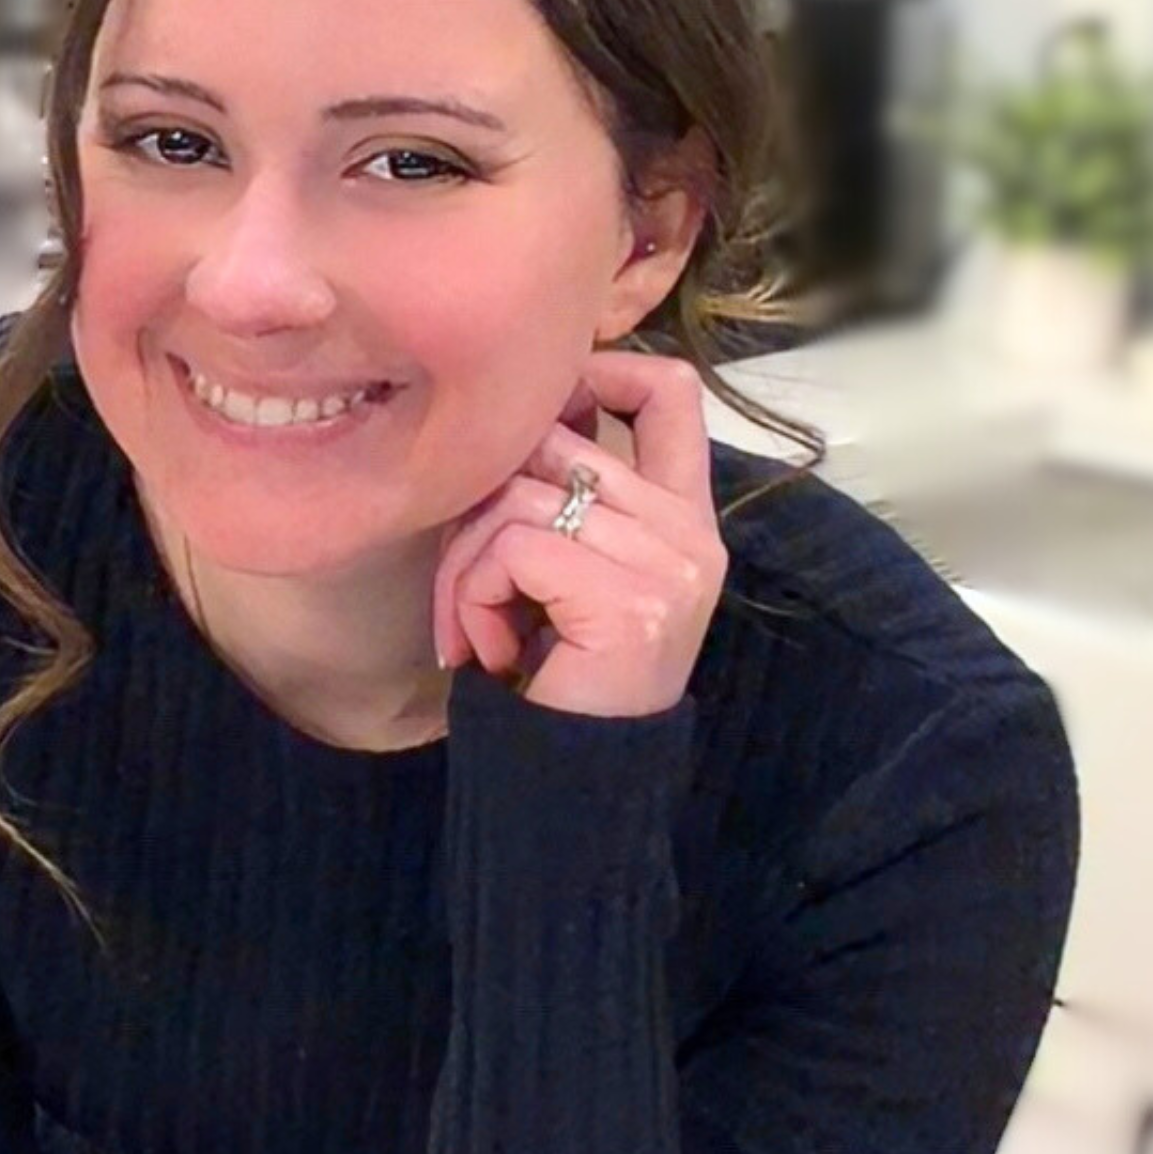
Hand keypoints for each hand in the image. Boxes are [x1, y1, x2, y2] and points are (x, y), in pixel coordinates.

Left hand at [431, 350, 726, 718]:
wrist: (575, 784)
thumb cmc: (556, 679)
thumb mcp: (567, 576)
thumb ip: (564, 500)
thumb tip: (503, 422)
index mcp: (685, 519)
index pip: (672, 392)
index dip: (603, 370)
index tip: (542, 405)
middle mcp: (688, 533)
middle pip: (555, 442)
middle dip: (480, 503)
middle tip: (464, 579)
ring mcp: (666, 563)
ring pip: (515, 496)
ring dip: (464, 566)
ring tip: (474, 627)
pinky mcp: (626, 596)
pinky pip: (509, 547)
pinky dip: (471, 597)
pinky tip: (486, 649)